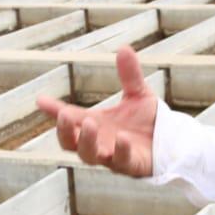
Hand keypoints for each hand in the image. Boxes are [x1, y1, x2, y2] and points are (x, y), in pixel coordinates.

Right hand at [36, 47, 157, 176]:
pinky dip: (120, 150)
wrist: (173, 143)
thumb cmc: (150, 123)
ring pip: (90, 156)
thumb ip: (129, 75)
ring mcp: (113, 156)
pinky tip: (122, 137)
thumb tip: (124, 48)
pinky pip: (122, 162)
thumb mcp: (138, 95)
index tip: (41, 99)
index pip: (69, 118)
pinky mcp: (132, 166)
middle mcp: (100, 142)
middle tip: (64, 114)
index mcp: (96, 125)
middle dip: (64, 131)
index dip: (53, 110)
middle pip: (70, 144)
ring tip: (89, 123)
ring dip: (87, 141)